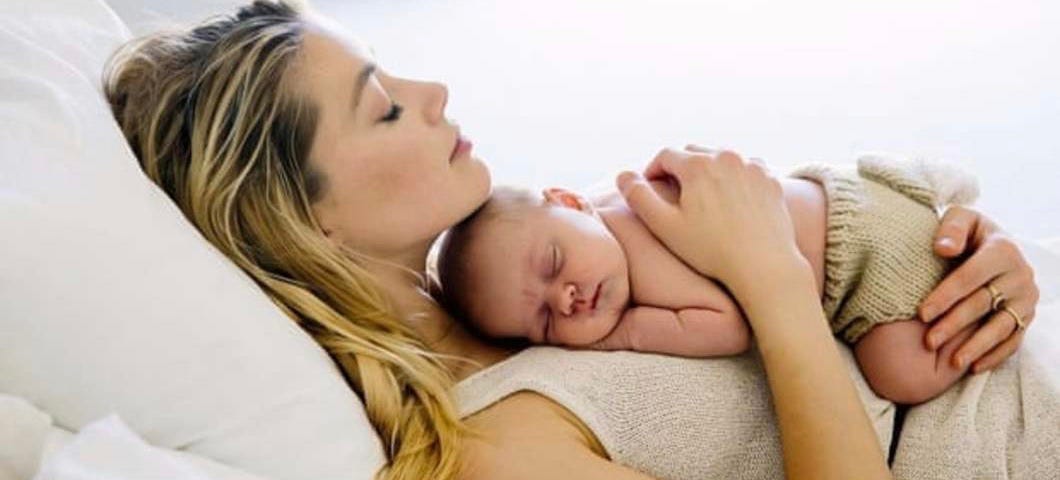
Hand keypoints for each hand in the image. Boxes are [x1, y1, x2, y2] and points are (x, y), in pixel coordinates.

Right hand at [616, 145, 803, 294]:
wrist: (763, 265)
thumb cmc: (711, 250)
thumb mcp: (664, 226)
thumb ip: (639, 197)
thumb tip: (622, 176)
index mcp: (698, 165)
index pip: (665, 155)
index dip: (652, 171)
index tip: (650, 189)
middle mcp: (727, 157)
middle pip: (693, 153)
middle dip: (679, 169)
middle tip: (674, 194)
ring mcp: (752, 167)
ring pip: (720, 159)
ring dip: (707, 172)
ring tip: (701, 198)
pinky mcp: (770, 180)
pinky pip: (745, 169)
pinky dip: (733, 178)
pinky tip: (729, 201)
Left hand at [917, 205, 1040, 372]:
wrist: (993, 244)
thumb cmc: (968, 233)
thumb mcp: (961, 218)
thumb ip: (951, 228)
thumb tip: (943, 248)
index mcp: (1003, 250)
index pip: (970, 277)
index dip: (946, 296)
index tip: (921, 313)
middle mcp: (1021, 275)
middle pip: (983, 304)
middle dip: (954, 324)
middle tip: (928, 341)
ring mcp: (1027, 298)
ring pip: (1001, 326)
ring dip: (976, 346)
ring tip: (952, 362)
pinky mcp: (1027, 316)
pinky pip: (1014, 340)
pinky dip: (995, 355)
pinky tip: (974, 367)